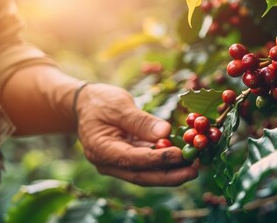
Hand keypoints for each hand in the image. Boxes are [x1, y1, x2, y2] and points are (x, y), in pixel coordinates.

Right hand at [75, 83, 197, 185]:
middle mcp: (108, 163)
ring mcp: (117, 164)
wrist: (84, 105)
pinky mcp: (127, 159)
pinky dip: (164, 163)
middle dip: (169, 175)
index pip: (132, 159)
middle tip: (193, 171)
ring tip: (193, 167)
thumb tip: (165, 133)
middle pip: (142, 175)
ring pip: (146, 173)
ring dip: (170, 172)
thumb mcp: (118, 105)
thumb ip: (140, 121)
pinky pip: (147, 165)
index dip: (158, 158)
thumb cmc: (99, 101)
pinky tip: (182, 160)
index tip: (180, 154)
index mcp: (101, 149)